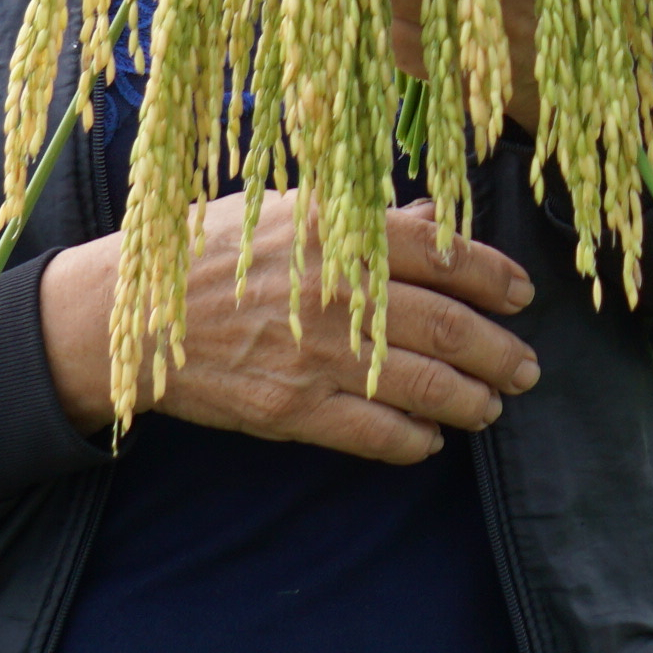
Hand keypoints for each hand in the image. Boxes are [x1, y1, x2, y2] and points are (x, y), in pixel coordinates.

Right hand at [38, 197, 537, 458]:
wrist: (127, 313)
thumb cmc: (210, 251)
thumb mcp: (286, 211)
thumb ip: (364, 218)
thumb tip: (430, 217)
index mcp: (341, 232)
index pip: (445, 254)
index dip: (495, 277)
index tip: (522, 294)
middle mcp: (338, 292)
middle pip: (449, 327)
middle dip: (499, 352)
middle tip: (525, 367)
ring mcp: (317, 354)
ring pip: (422, 386)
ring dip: (469, 400)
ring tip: (490, 407)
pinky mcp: (291, 407)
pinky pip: (372, 433)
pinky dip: (412, 441)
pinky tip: (430, 441)